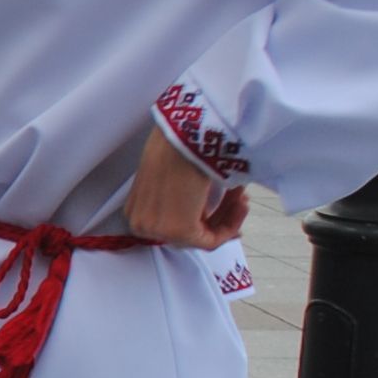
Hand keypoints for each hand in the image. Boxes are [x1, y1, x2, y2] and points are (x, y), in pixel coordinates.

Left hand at [124, 122, 249, 247]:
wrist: (183, 136)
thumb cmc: (178, 146)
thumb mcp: (173, 176)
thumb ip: (182, 199)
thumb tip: (203, 213)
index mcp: (135, 210)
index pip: (172, 228)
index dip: (205, 220)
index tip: (227, 209)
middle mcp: (141, 225)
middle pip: (188, 233)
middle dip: (220, 215)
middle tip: (240, 197)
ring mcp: (157, 231)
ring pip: (201, 236)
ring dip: (228, 214)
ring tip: (242, 194)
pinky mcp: (178, 232)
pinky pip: (211, 241)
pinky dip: (231, 222)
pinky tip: (241, 201)